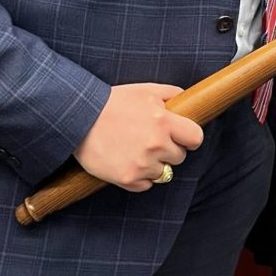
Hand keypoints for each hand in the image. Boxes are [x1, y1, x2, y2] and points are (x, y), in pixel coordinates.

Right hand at [73, 83, 203, 191]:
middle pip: (180, 157)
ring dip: (154, 164)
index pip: (196, 138)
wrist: (80, 118)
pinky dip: (140, 176)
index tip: (181, 136)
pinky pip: (146, 185)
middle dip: (169, 150)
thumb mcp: (146, 90)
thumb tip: (188, 100)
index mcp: (164, 121)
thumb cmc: (114, 102)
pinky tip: (128, 161)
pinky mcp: (127, 179)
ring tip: (136, 149)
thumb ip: (172, 94)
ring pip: (163, 173)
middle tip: (151, 139)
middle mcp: (156, 145)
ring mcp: (142, 164)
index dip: (189, 137)